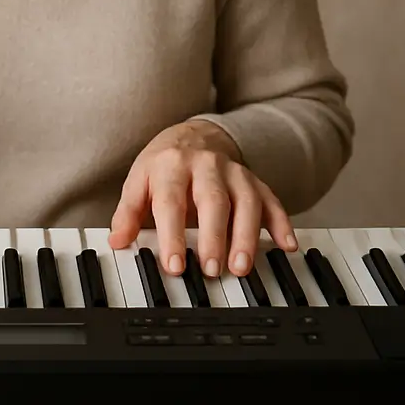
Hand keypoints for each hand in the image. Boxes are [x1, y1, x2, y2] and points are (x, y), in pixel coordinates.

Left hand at [108, 120, 295, 277]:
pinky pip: (272, 200)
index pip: (171, 202)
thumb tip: (118, 241)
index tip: (175, 264)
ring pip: (245, 201)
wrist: (194, 135)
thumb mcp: (139, 182)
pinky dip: (281, 222)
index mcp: (171, 166)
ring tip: (241, 266)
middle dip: (214, 237)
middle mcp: (205, 166)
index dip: (173, 234)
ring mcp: (233, 172)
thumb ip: (128, 213)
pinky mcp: (255, 181)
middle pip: (213, 201)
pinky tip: (287, 244)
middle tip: (211, 269)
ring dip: (246, 235)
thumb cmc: (164, 166)